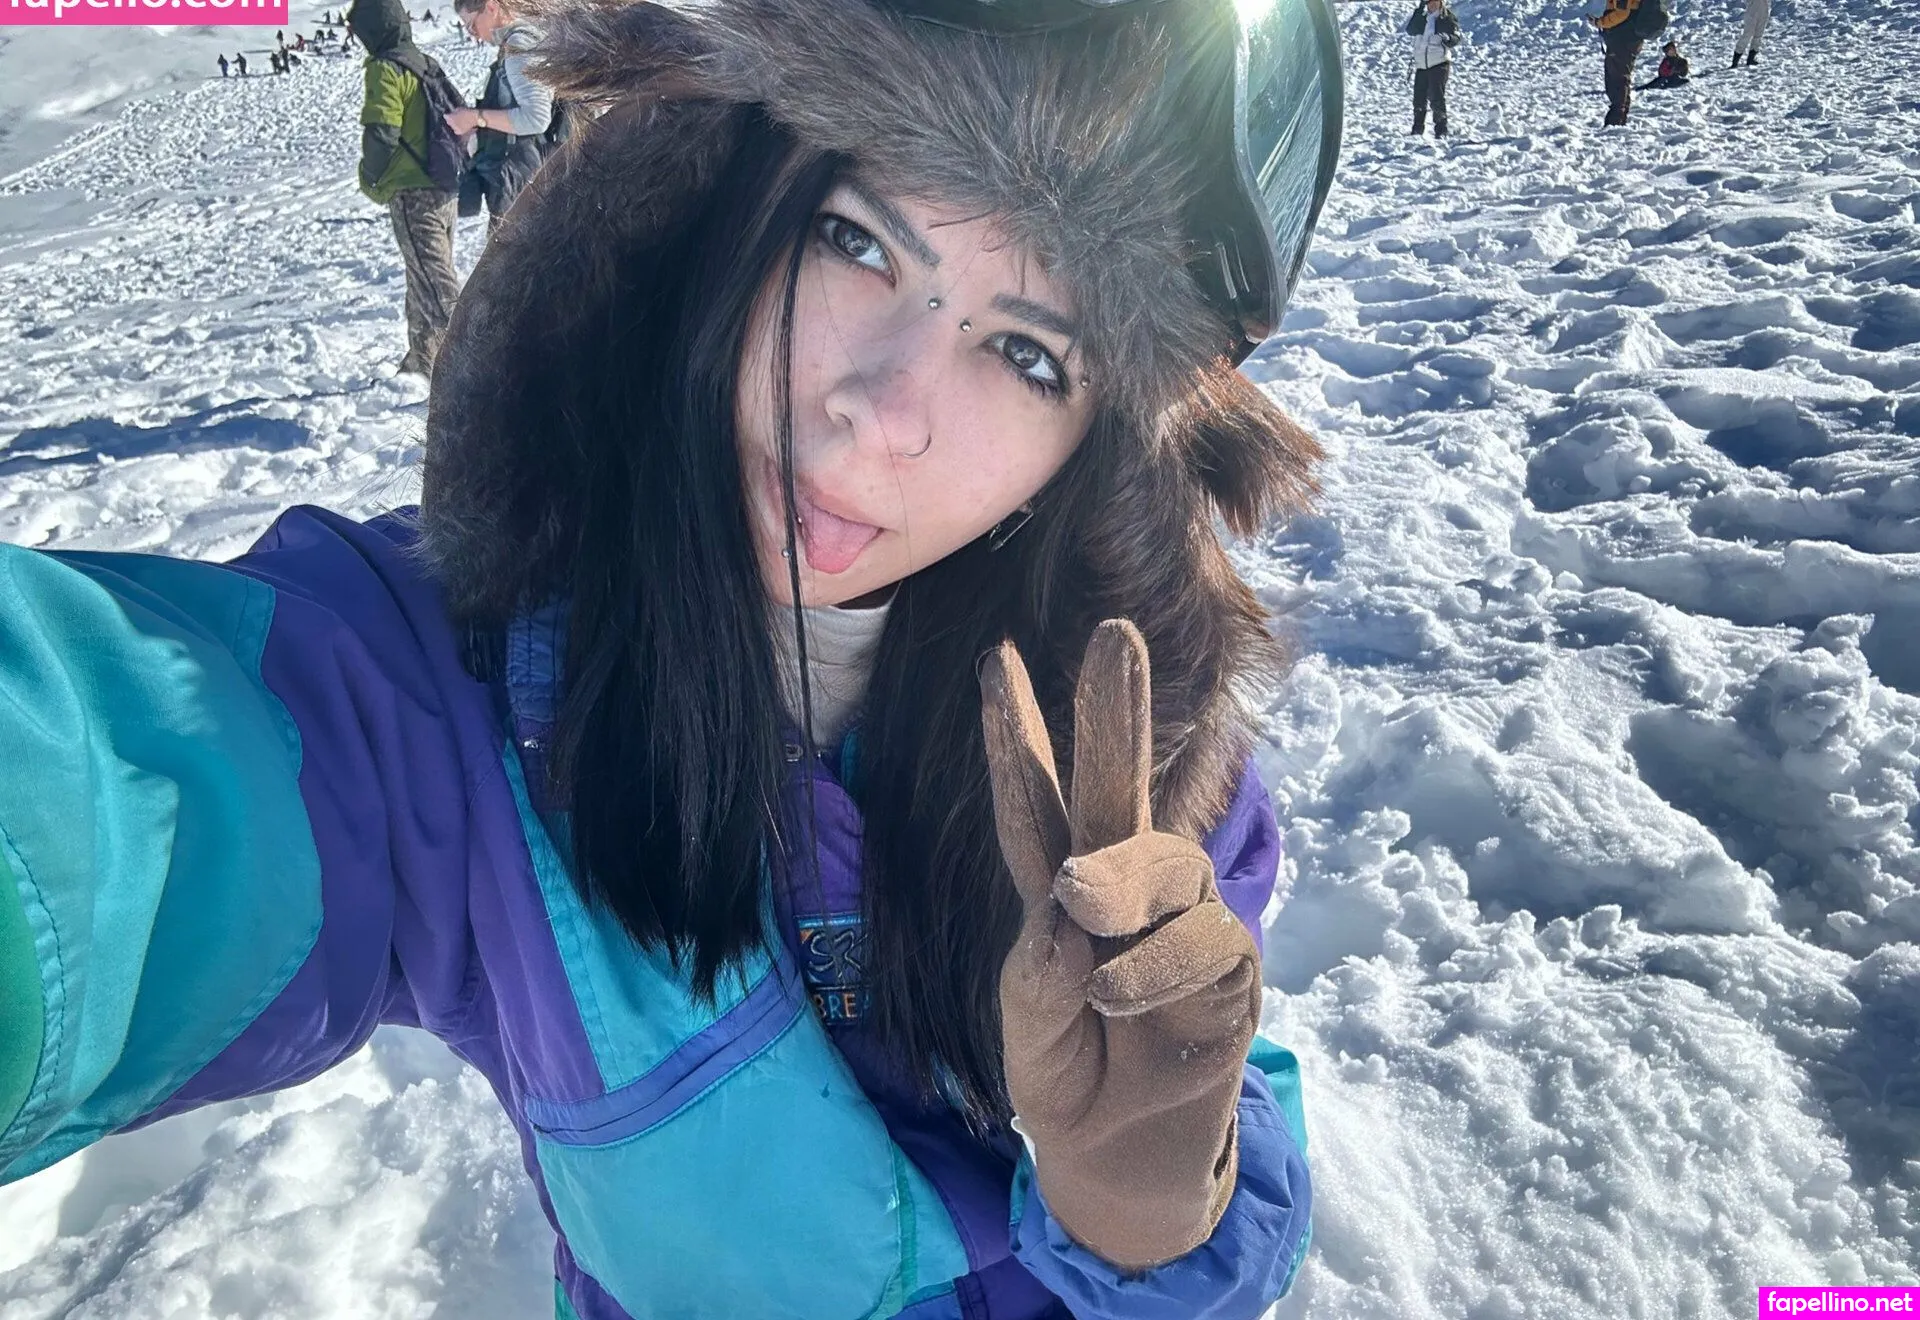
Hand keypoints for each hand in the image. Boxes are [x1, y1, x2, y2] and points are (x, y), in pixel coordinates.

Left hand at [444, 107, 480, 133]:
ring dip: (453, 125)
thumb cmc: (467, 112)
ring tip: (458, 122)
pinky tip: (459, 127)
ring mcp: (456, 128)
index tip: (448, 115)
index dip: (447, 115)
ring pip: (452, 127)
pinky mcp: (460, 132)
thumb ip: (453, 112)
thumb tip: (451, 114)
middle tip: (454, 118)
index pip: (445, 116)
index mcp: (450, 117)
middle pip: (448, 122)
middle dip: (450, 120)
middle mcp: (452, 123)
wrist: (475, 117)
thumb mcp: (458, 109)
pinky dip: (457, 129)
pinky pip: (456, 131)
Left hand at [980, 619, 1259, 1270]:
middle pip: (1118, 788)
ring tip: (1086, 913)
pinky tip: (1117, 997)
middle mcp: (1124, 886)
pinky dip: (1151, 969)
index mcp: (1057, 884)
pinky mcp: (1227, 968)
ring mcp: (1181, 920)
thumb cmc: (1068, 1069)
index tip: (995, 662)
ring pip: (1161, 862)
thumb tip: (1070, 909)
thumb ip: (1036, 972)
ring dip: (1120, 881)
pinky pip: (1198, 944)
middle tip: (1114, 636)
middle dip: (1115, 710)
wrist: (1122, 1153)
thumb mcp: (1025, 1027)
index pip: (1035, 800)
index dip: (1019, 732)